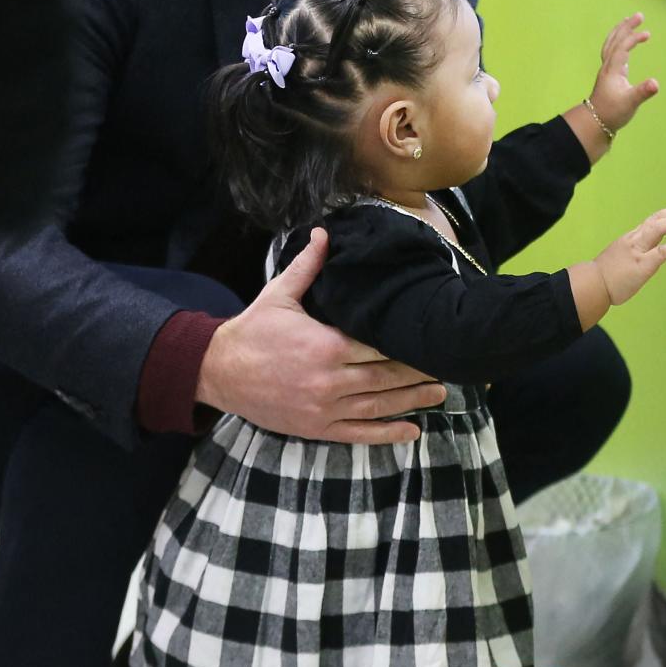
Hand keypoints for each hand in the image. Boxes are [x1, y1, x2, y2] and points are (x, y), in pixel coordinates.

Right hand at [195, 227, 444, 442]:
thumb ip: (308, 266)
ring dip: (412, 401)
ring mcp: (324, 408)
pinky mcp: (317, 428)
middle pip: (386, 377)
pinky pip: (359, 434)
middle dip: (418, 373)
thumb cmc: (252, 331)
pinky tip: (412, 432)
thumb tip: (324, 233)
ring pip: (378, 406)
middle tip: (446, 366)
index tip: (429, 339)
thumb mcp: (279, 295)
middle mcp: (329, 380)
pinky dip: (387, 434)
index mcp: (325, 345)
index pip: (378, 345)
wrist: (220, 371)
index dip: (407, 344)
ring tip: (439, 394)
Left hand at [589, 12, 658, 133]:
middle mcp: (607, 67)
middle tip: (639, 15)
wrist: (595, 122)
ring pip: (611, 45)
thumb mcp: (630, 103)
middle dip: (626, 27)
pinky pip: (612, 52)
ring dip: (620, 32)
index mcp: (612, 70)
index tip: (647, 34)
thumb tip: (655, 83)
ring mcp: (607, 70)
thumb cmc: (612, 113)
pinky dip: (619, 43)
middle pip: (614, 41)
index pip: (622, 48)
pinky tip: (626, 43)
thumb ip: (643, 92)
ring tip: (629, 21)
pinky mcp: (609, 75)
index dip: (633, 39)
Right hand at [595, 206, 665, 304]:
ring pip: (657, 229)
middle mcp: (634, 241)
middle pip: (656, 219)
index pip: (651, 221)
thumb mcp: (619, 257)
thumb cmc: (603, 276)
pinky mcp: (642, 265)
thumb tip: (643, 257)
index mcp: (630, 239)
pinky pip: (661, 252)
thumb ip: (632, 253)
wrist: (590, 285)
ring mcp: (637, 252)